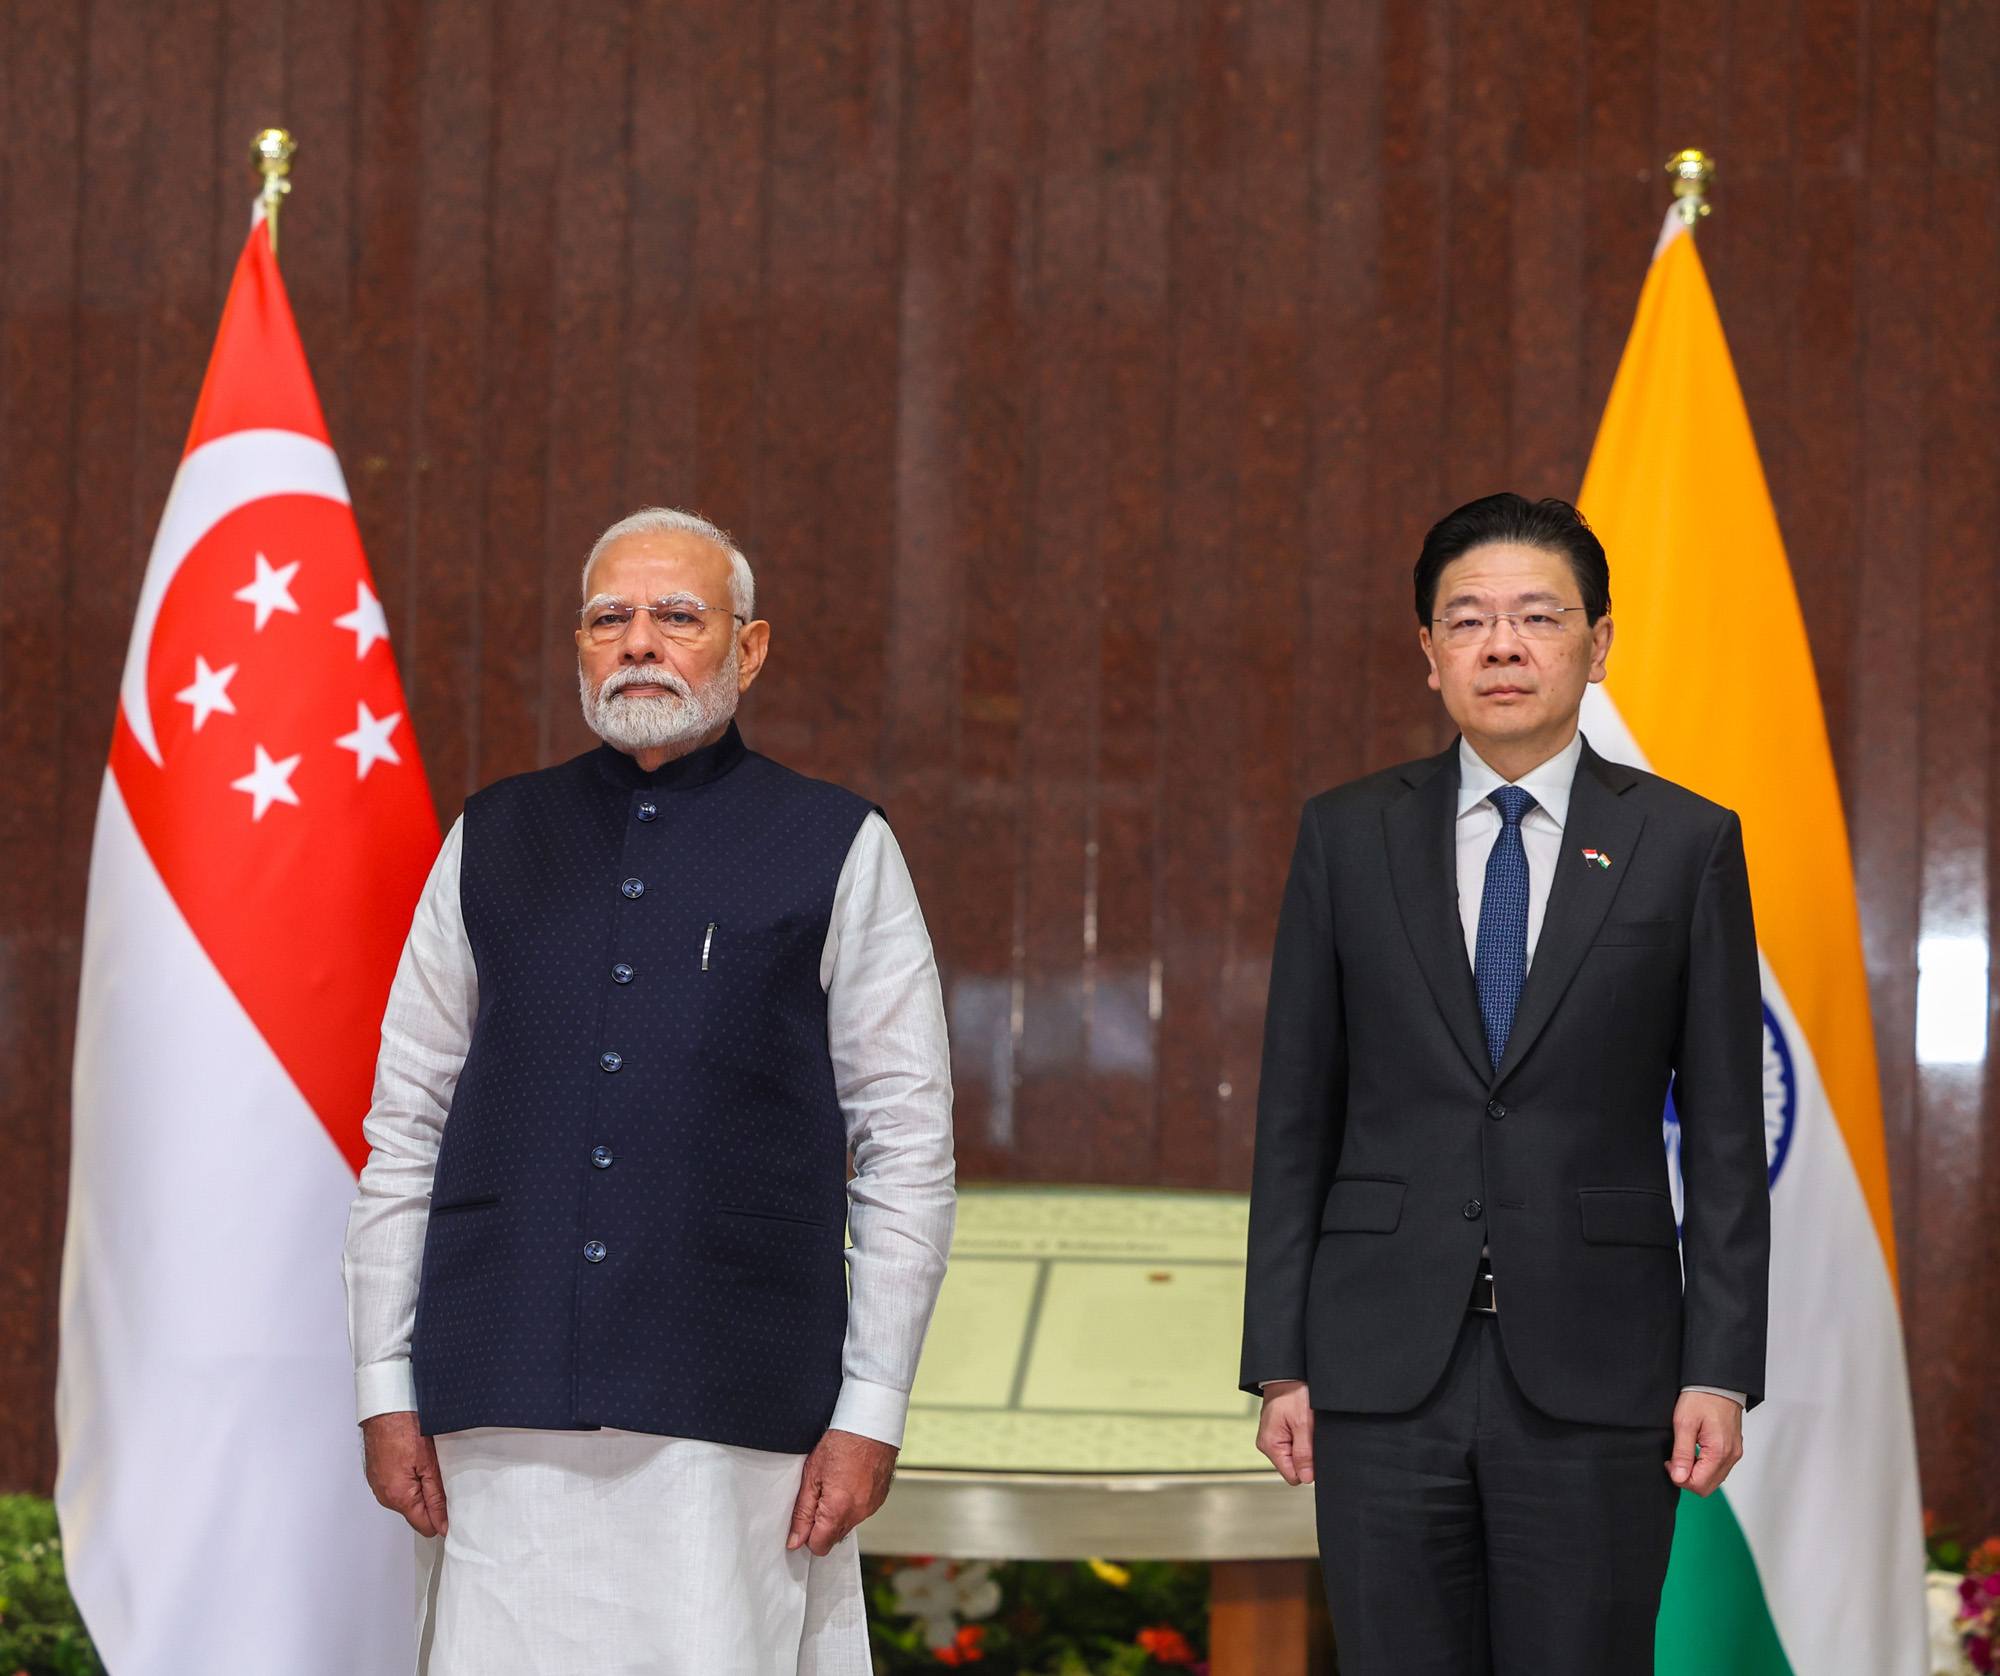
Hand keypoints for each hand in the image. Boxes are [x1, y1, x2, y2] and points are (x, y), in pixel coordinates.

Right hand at [361, 1410, 448, 1536]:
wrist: (385, 1410)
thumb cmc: (405, 1430)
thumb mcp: (429, 1464)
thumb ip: (436, 1498)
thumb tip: (442, 1524)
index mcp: (398, 1497)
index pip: (424, 1526)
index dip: (441, 1519)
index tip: (453, 1508)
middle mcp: (384, 1496)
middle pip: (416, 1513)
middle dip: (430, 1500)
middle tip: (439, 1474)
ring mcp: (378, 1486)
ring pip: (407, 1499)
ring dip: (419, 1488)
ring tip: (425, 1464)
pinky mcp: (377, 1476)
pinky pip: (397, 1487)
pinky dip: (408, 1479)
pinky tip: (413, 1462)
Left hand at [787, 1428, 897, 1555]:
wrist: (871, 1425)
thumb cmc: (841, 1443)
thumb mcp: (811, 1475)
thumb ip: (802, 1513)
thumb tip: (795, 1541)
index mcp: (838, 1509)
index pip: (819, 1546)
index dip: (807, 1535)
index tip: (805, 1519)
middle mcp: (858, 1513)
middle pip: (834, 1538)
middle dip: (822, 1524)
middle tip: (819, 1494)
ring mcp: (871, 1507)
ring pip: (847, 1525)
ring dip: (838, 1513)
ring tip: (835, 1484)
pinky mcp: (879, 1500)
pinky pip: (860, 1513)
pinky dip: (852, 1504)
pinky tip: (849, 1482)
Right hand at [1255, 1380, 1315, 1485]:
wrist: (1287, 1374)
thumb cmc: (1293, 1393)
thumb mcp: (1303, 1424)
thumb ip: (1304, 1453)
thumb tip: (1306, 1478)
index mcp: (1270, 1445)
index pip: (1292, 1476)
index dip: (1307, 1468)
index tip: (1313, 1450)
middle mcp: (1267, 1444)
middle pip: (1293, 1466)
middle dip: (1306, 1454)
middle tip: (1309, 1433)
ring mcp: (1272, 1437)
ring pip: (1294, 1455)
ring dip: (1304, 1444)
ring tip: (1305, 1425)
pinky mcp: (1278, 1431)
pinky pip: (1293, 1444)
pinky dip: (1301, 1437)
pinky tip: (1302, 1423)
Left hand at [1666, 1391, 1743, 1495]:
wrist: (1718, 1382)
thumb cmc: (1701, 1398)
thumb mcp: (1684, 1423)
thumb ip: (1682, 1453)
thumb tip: (1679, 1478)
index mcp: (1719, 1452)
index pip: (1699, 1485)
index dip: (1679, 1478)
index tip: (1669, 1462)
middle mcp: (1731, 1456)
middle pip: (1708, 1487)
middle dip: (1687, 1479)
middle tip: (1674, 1460)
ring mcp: (1734, 1453)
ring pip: (1714, 1479)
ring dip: (1696, 1473)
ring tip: (1683, 1453)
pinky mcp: (1733, 1449)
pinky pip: (1719, 1469)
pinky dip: (1705, 1466)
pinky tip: (1694, 1451)